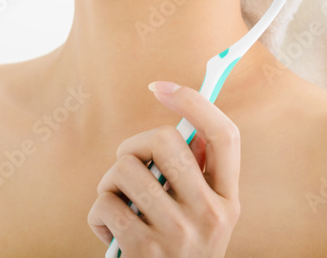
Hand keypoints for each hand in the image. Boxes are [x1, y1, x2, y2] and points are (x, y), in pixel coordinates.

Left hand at [87, 81, 241, 256]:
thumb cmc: (175, 254)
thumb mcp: (201, 219)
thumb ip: (195, 176)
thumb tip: (181, 123)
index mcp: (228, 201)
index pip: (225, 135)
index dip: (195, 102)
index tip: (162, 86)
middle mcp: (211, 216)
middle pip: (167, 140)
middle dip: (134, 146)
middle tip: (127, 164)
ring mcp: (178, 235)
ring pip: (126, 169)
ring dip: (110, 183)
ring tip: (116, 203)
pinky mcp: (143, 252)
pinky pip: (105, 204)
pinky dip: (98, 213)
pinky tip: (108, 232)